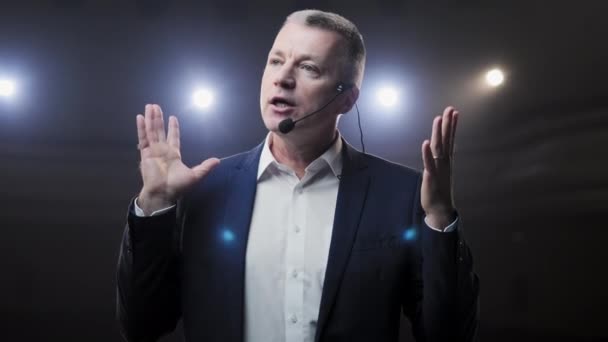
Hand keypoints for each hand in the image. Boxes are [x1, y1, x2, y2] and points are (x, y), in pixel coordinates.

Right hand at [136, 104, 219, 213]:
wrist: (163, 193)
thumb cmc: (178, 186)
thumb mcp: (195, 175)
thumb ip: (205, 167)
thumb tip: (218, 161)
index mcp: (174, 154)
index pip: (173, 137)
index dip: (173, 128)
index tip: (173, 117)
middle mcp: (163, 150)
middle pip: (160, 130)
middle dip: (158, 118)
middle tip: (156, 106)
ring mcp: (153, 150)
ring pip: (152, 131)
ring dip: (150, 119)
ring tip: (150, 106)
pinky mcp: (145, 153)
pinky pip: (143, 138)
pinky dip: (142, 127)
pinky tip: (141, 117)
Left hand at [420, 106, 458, 228]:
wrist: (440, 209)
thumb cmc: (439, 190)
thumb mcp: (440, 172)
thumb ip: (439, 159)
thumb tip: (438, 148)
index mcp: (447, 160)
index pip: (450, 139)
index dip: (452, 126)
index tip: (455, 112)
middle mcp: (445, 162)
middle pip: (446, 140)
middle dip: (448, 124)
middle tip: (450, 109)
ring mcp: (439, 169)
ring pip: (438, 148)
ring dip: (438, 133)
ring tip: (438, 119)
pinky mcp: (431, 177)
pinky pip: (429, 163)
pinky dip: (427, 153)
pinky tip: (425, 143)